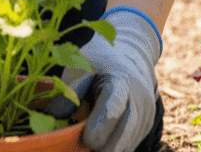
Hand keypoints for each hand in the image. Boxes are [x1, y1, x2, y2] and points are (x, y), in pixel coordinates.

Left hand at [48, 8, 160, 151]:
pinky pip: (128, 145)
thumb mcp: (82, 65)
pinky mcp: (145, 128)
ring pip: (127, 145)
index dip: (100, 126)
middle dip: (104, 146)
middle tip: (84, 146)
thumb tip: (54, 116)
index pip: (113, 108)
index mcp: (121, 80)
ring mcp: (146, 116)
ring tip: (88, 140)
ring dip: (107, 147)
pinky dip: (112, 146)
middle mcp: (138, 100)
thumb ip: (71, 89)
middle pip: (125, 134)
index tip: (87, 140)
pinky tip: (100, 139)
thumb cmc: (100, 61)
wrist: (130, 57)